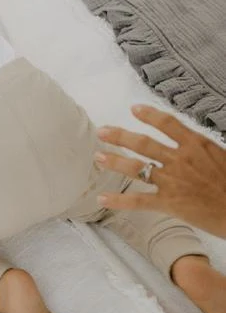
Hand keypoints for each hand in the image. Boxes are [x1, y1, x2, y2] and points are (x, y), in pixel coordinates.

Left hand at [95, 105, 225, 238]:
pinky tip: (102, 198)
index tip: (134, 109)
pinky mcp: (169, 203)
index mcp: (195, 145)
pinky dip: (119, 200)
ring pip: (136, 168)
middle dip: (120, 136)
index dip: (148, 114)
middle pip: (143, 143)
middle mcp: (179, 160)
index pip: (167, 123)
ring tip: (98, 156)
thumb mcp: (221, 155)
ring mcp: (172, 181)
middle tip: (102, 132)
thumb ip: (201, 146)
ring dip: (115, 161)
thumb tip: (191, 140)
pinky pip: (138, 201)